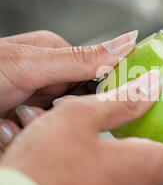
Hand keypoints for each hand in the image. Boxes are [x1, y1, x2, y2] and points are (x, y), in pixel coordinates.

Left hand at [0, 29, 136, 150]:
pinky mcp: (21, 126)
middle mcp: (48, 81)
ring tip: (6, 124)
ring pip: (55, 130)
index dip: (92, 98)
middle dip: (52, 120)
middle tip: (23, 115)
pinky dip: (17, 142)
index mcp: (57, 57)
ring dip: (31, 133)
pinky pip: (35, 141)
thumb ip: (82, 59)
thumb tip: (128, 43)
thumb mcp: (29, 65)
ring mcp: (33, 105)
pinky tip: (3, 133)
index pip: (97, 79)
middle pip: (75, 110)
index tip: (76, 109)